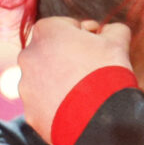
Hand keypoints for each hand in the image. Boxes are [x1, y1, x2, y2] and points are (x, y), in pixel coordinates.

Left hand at [20, 17, 135, 136]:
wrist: (103, 118)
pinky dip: (57, 107)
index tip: (96, 49)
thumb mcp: (117, 41)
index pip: (64, 27)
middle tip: (89, 72)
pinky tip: (75, 110)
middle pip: (50, 53)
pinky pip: (44, 106)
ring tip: (83, 95)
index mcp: (46, 31)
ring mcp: (26, 85)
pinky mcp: (30, 111)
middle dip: (67, 60)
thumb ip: (112, 29)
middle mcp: (28, 55)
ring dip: (60, 84)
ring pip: (44, 81)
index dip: (83, 37)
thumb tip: (111, 31)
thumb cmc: (107, 72)